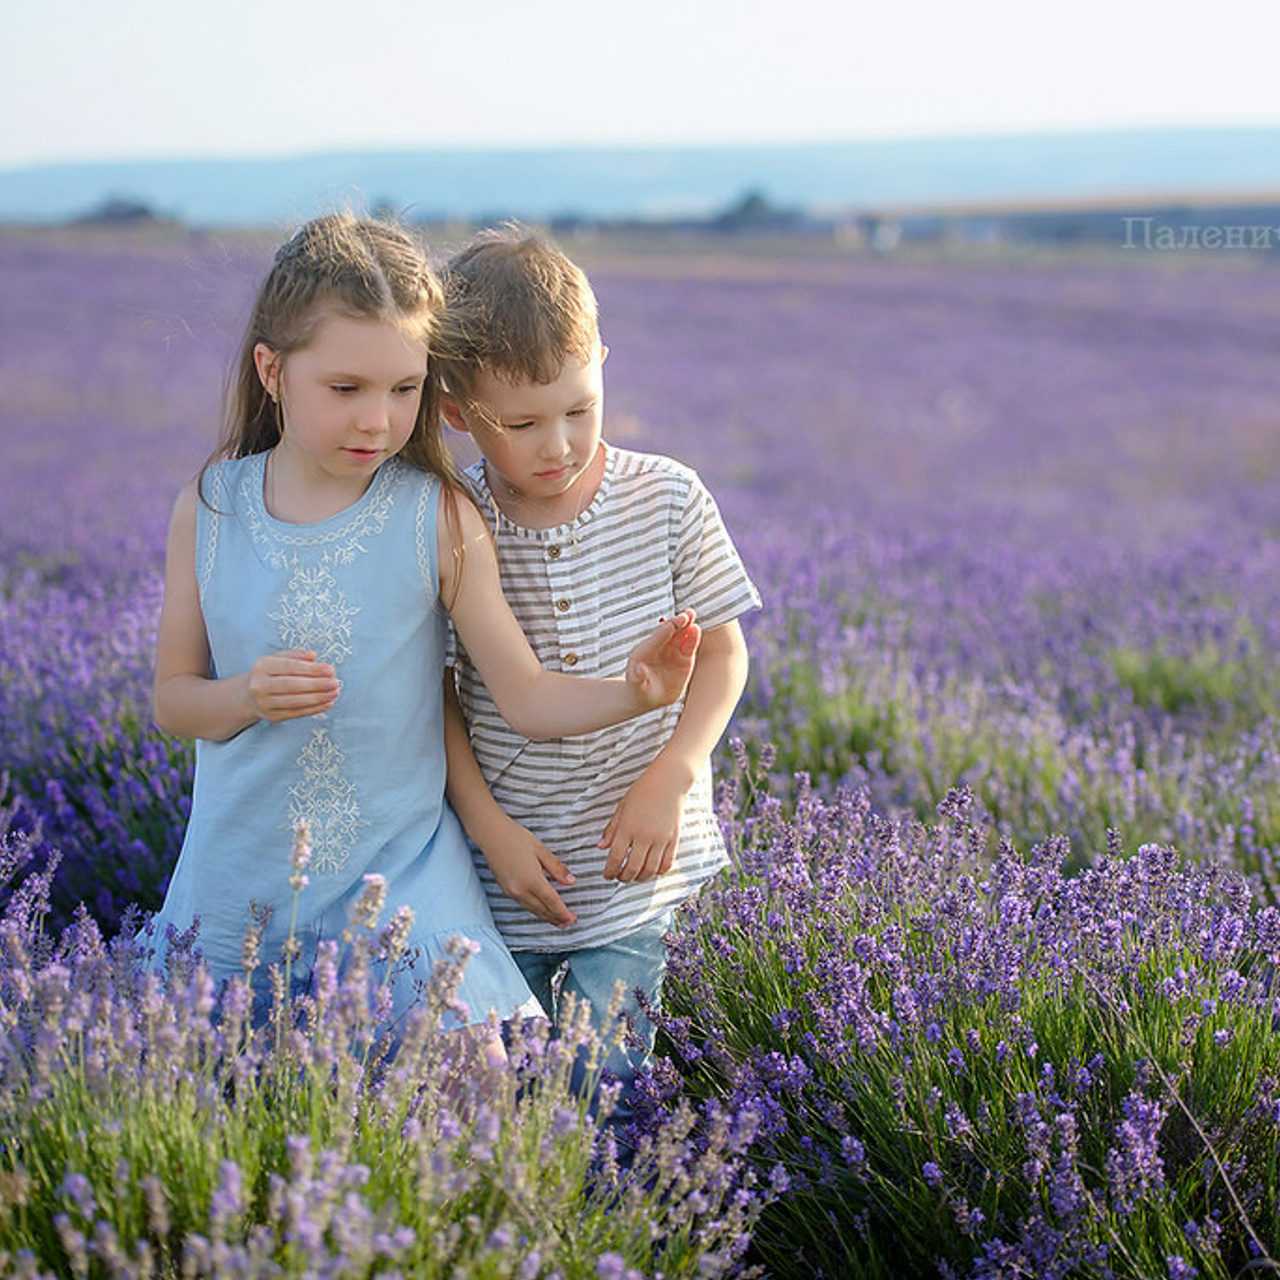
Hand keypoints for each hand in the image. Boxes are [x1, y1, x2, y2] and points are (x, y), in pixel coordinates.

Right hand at [245, 648, 338, 722]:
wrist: (249, 694)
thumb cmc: (271, 673)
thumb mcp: (279, 658)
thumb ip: (296, 655)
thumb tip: (313, 656)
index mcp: (262, 666)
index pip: (289, 667)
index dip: (311, 669)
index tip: (330, 669)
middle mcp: (260, 686)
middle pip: (291, 685)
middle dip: (316, 684)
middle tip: (335, 682)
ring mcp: (265, 703)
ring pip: (294, 702)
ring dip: (318, 698)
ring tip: (334, 693)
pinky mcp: (272, 716)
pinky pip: (296, 713)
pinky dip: (314, 709)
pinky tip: (327, 703)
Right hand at [481, 819, 577, 927]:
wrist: (490, 834)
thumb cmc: (515, 837)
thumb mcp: (541, 850)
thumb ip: (556, 868)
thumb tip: (571, 882)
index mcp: (532, 880)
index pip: (552, 902)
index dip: (563, 913)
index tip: (573, 919)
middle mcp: (520, 890)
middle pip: (542, 909)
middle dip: (557, 918)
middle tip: (569, 923)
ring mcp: (511, 891)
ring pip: (533, 909)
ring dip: (546, 917)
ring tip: (558, 921)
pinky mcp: (506, 889)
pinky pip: (524, 905)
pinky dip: (536, 910)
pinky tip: (541, 910)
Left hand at [599, 759, 688, 882]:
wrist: (669, 781)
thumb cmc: (643, 791)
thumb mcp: (622, 807)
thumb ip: (612, 829)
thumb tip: (601, 847)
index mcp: (628, 827)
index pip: (615, 857)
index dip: (609, 870)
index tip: (606, 875)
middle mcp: (644, 836)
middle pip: (632, 868)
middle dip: (623, 877)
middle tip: (618, 877)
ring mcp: (661, 839)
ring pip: (649, 869)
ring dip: (639, 878)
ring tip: (633, 876)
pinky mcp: (673, 839)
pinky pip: (666, 863)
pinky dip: (658, 871)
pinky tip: (651, 870)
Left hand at [625, 610, 699, 709]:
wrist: (650, 697)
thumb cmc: (639, 690)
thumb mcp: (636, 687)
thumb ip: (636, 679)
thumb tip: (638, 672)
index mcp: (644, 651)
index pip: (655, 638)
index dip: (664, 631)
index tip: (672, 625)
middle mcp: (658, 647)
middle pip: (669, 631)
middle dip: (676, 622)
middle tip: (685, 615)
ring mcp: (672, 651)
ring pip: (680, 635)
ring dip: (686, 625)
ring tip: (691, 614)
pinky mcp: (684, 658)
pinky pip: (690, 646)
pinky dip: (693, 638)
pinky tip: (696, 630)